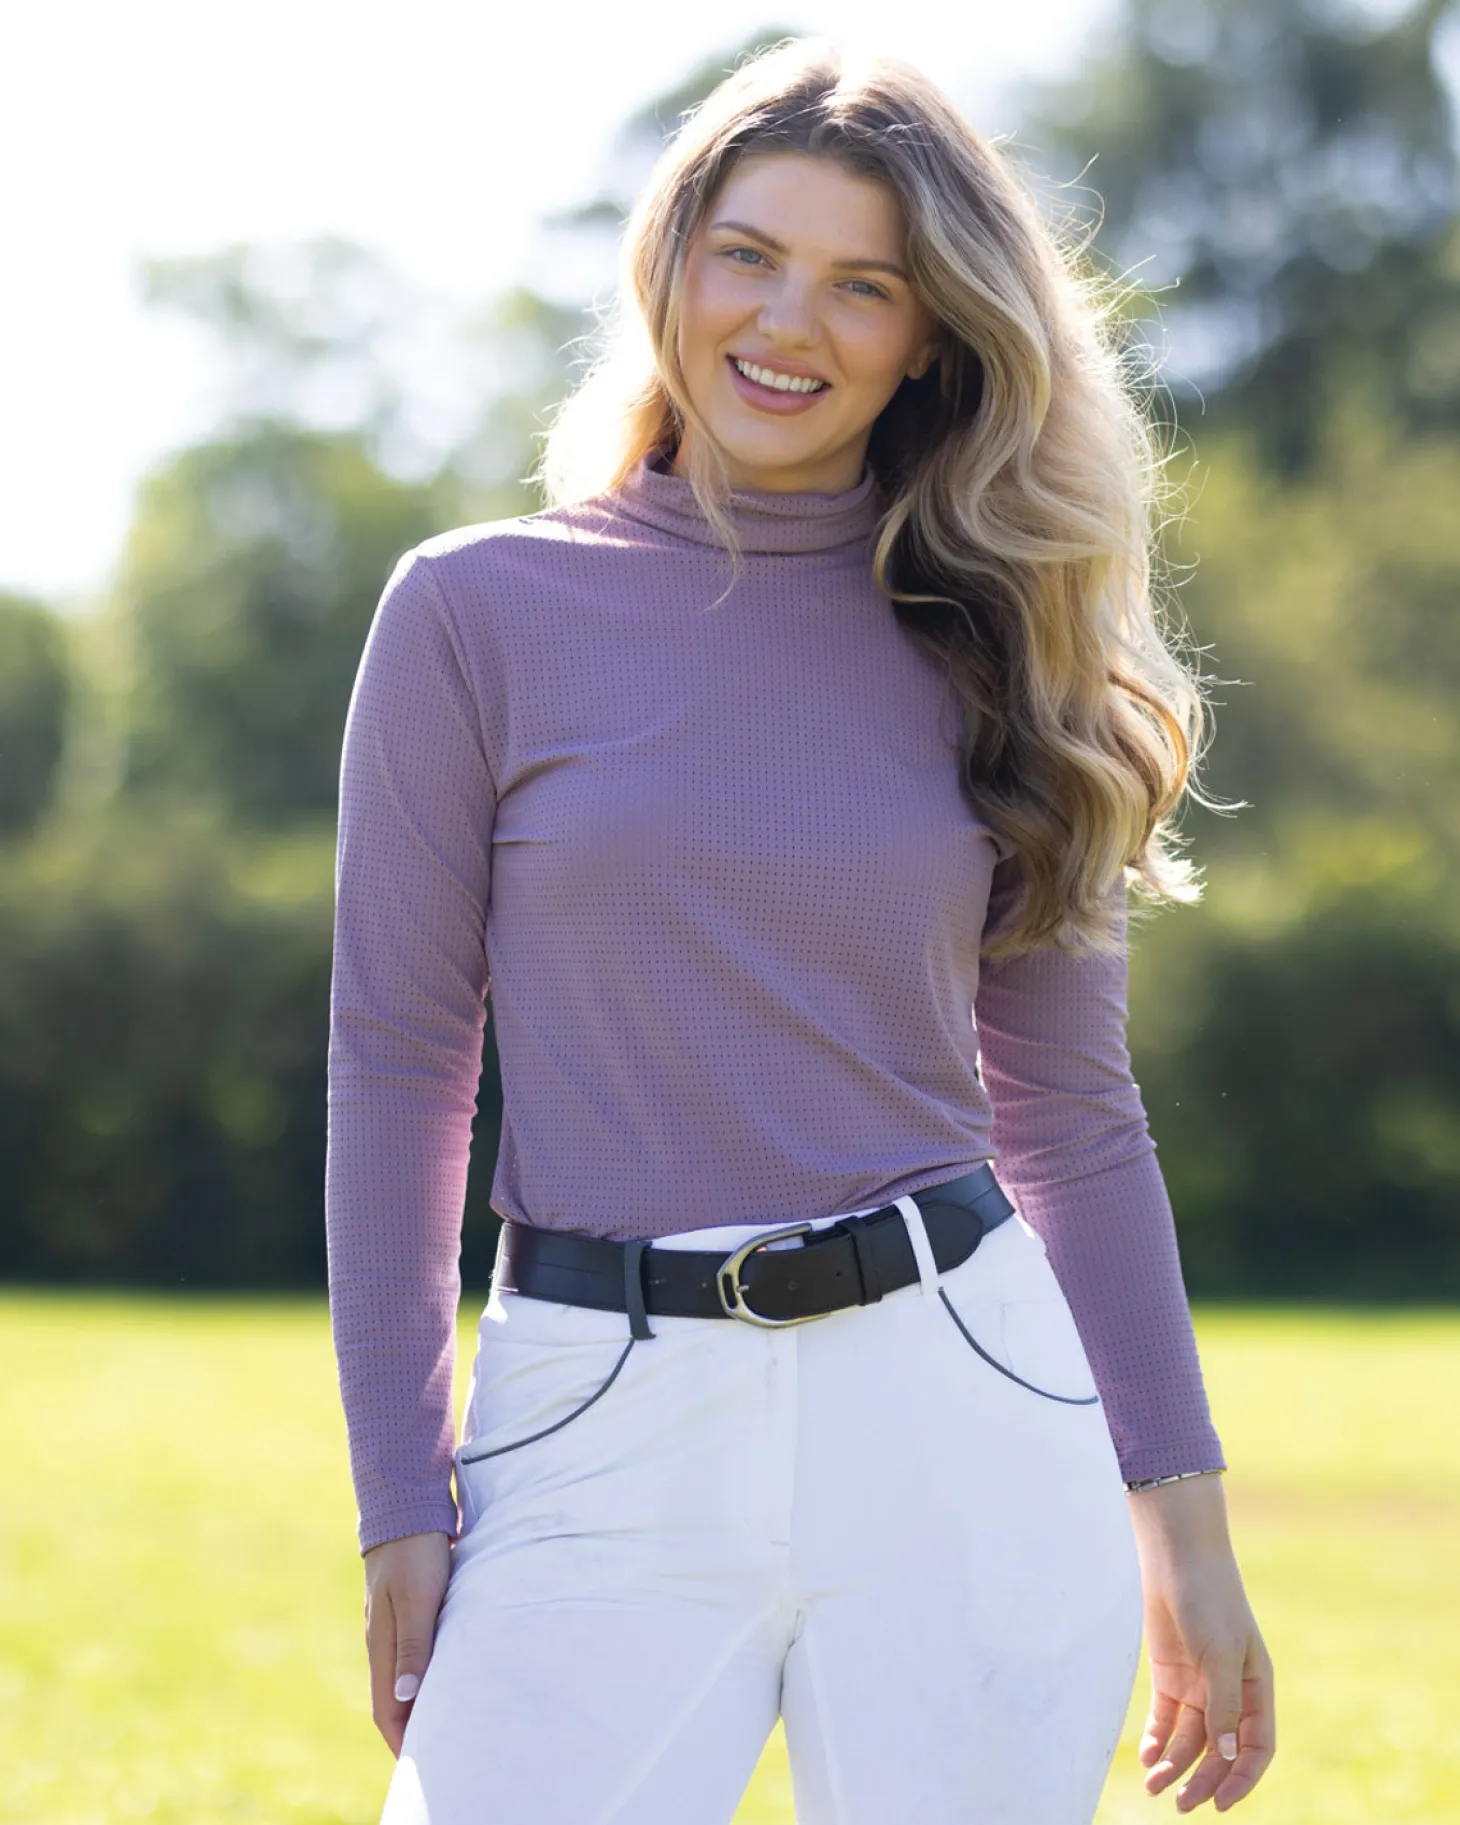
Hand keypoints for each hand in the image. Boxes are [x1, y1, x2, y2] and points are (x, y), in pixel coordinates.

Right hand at [363, 1530, 452, 1756]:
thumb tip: (407, 1700)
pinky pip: (420, 1653)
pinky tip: (453, 1675)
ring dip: (425, 1703)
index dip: (404, 1743)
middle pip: (396, 1702)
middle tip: (442, 1757)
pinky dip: (432, 1674)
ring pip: (409, 1677)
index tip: (423, 1770)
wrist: (407, 1503)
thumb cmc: (415, 1550)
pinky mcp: (413, 1608)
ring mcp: (397, 1625)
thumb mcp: (417, 1597)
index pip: (388, 1712)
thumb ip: (414, 1645)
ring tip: (452, 1725)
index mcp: (383, 1645)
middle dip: (414, 1732)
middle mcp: (386, 1641)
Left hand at [1126, 1476, 1274, 1811]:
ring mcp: (1199, 1684)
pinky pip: (1166, 1718)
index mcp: (1256, 1688)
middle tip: (1182, 1805)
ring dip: (1175, 1764)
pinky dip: (1157, 1740)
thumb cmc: (1209, 1599)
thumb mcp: (1220, 1654)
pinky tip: (1147, 1757)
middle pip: (1219, 1750)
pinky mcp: (1170, 1674)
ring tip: (1154, 1787)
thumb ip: (1223, 1706)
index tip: (1220, 1803)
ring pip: (1190, 1739)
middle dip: (1202, 1779)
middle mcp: (1229, 1692)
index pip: (1256, 1746)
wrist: (1175, 1557)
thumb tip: (1223, 1755)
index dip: (1242, 1778)